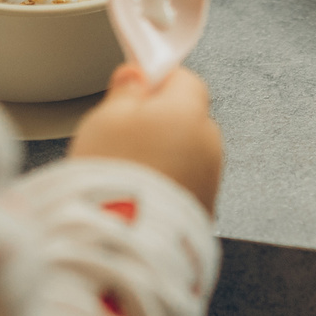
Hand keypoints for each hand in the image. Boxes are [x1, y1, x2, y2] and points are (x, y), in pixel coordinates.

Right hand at [70, 63, 221, 214]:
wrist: (125, 239)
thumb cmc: (116, 176)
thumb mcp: (105, 118)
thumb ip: (126, 90)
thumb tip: (135, 76)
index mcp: (188, 111)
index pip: (184, 78)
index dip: (156, 83)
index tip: (133, 92)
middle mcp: (208, 142)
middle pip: (186, 118)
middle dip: (159, 122)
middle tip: (122, 136)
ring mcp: (210, 178)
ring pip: (185, 152)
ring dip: (163, 156)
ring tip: (128, 171)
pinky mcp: (205, 207)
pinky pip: (184, 183)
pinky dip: (167, 184)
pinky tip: (140, 193)